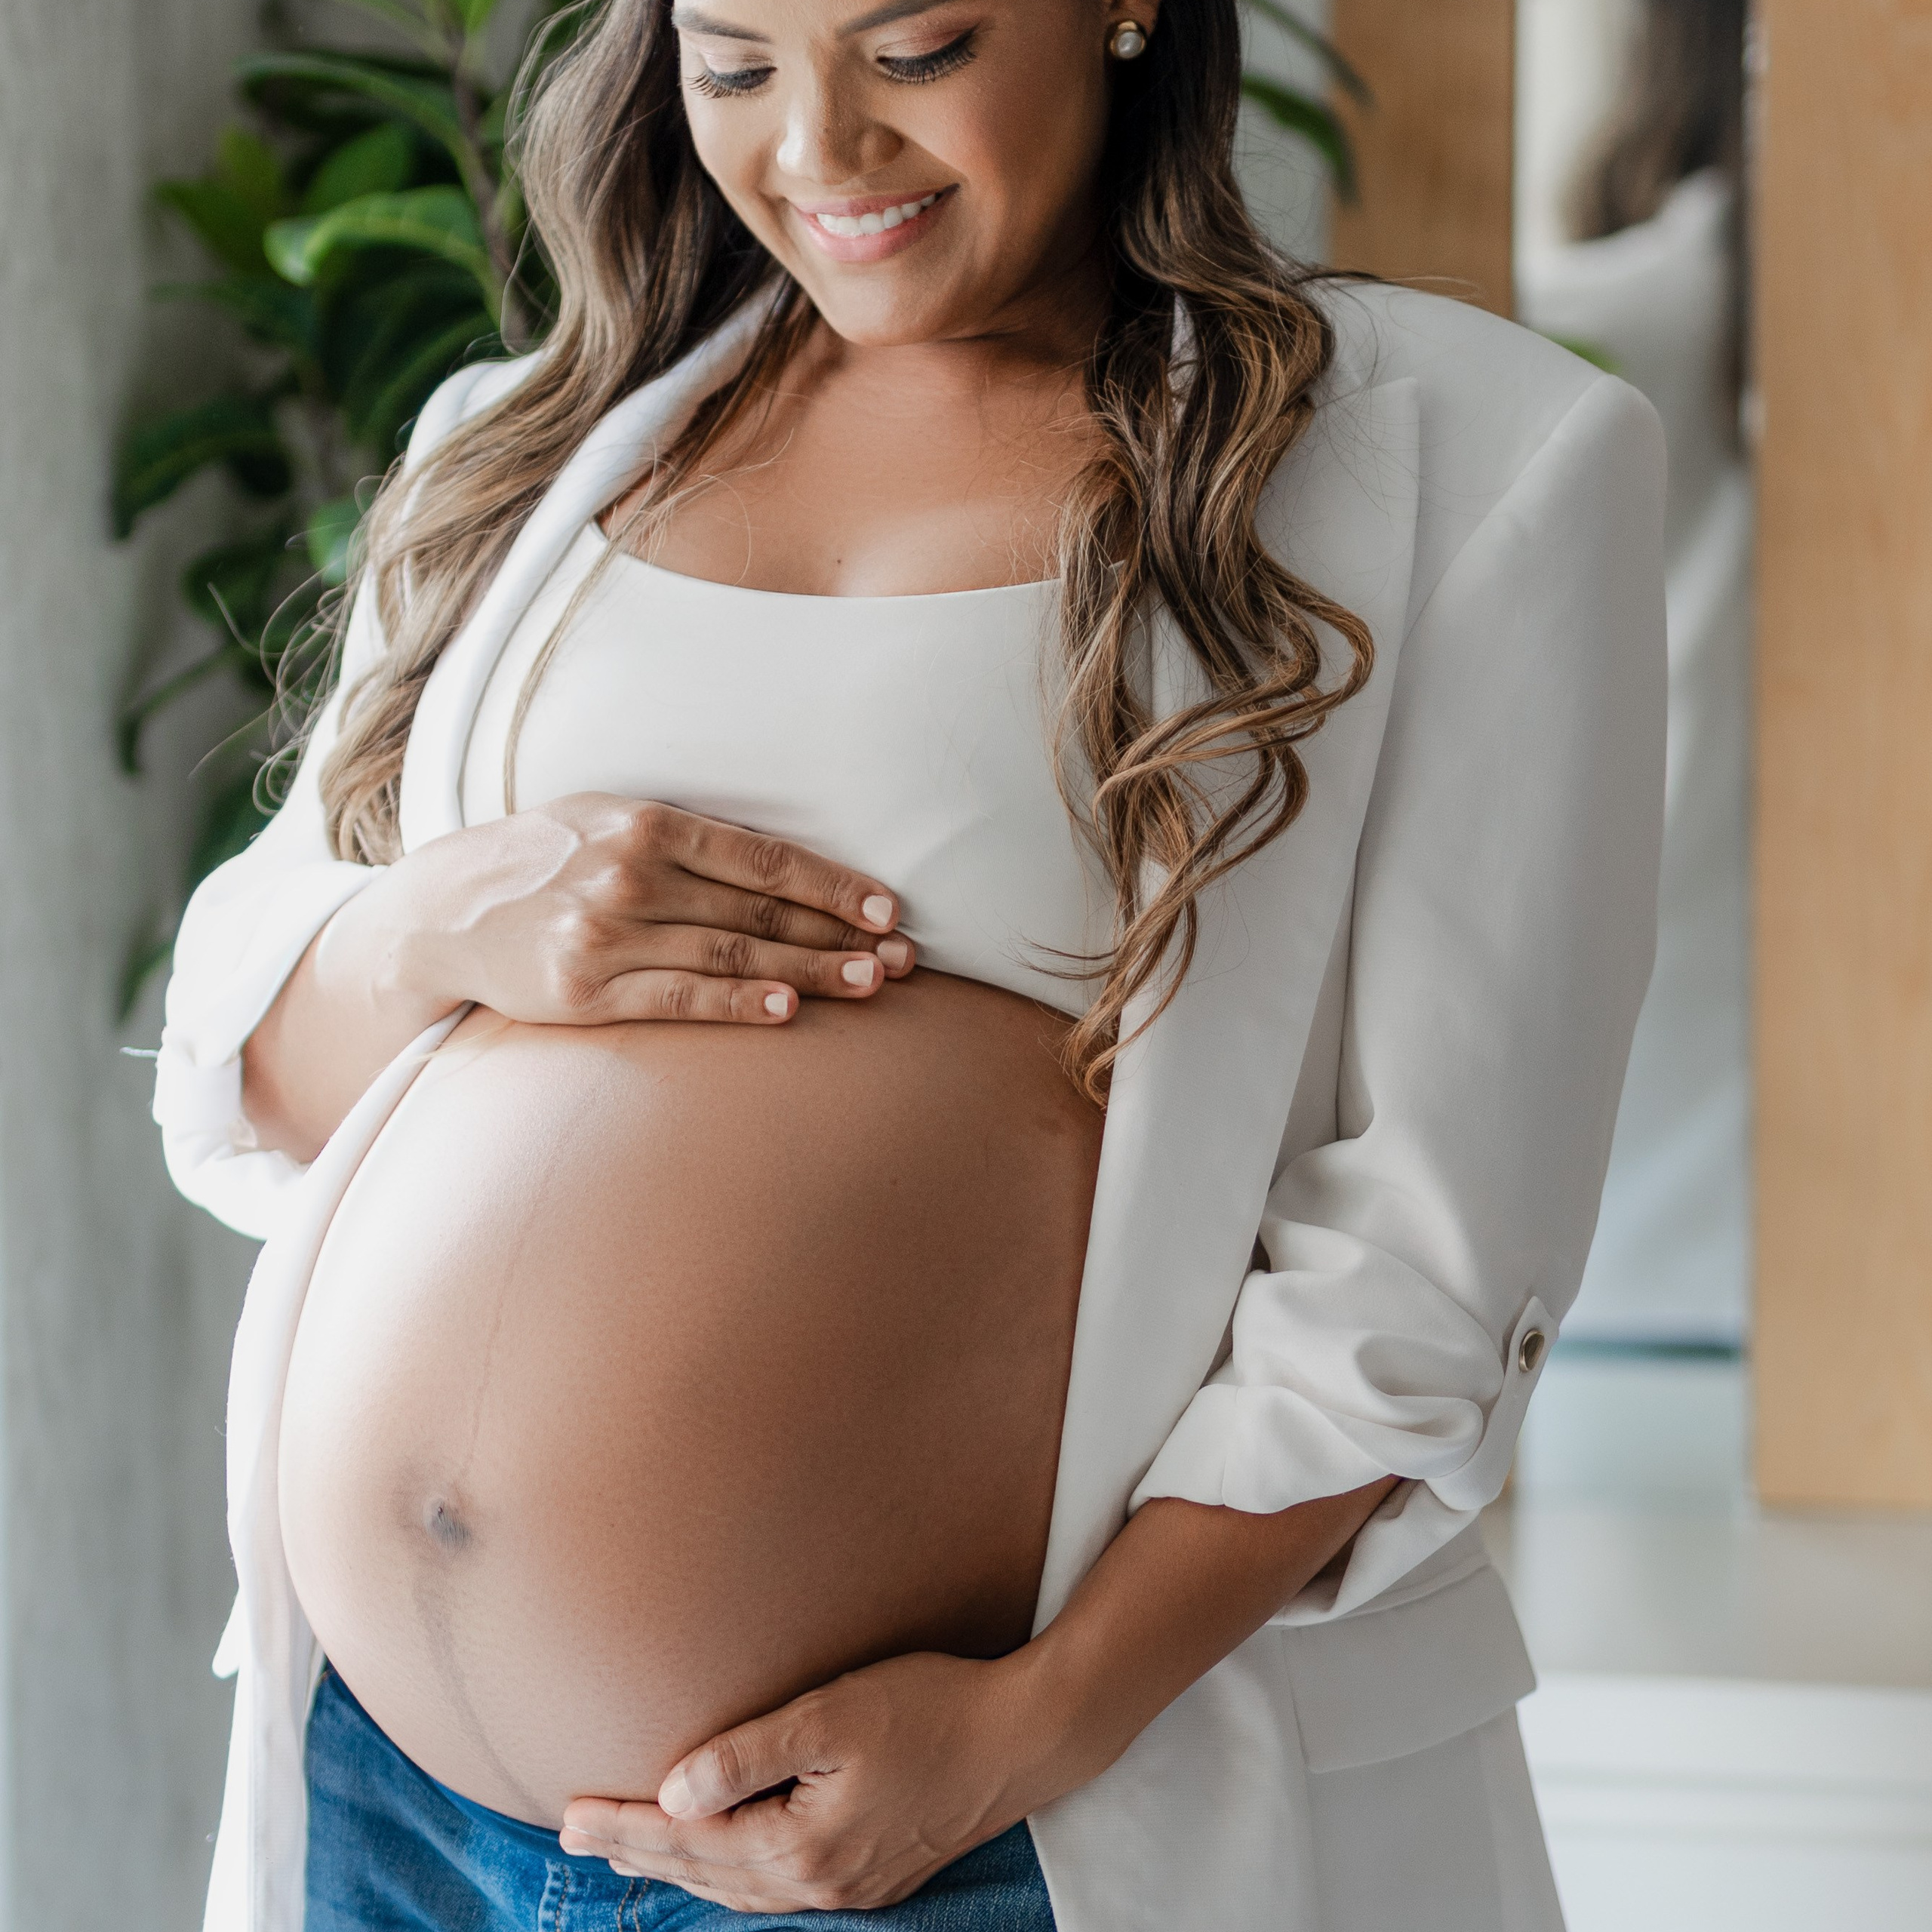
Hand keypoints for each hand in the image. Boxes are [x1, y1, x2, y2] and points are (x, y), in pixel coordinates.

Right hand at [385, 792, 912, 1025]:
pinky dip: (736, 1002)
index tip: (889, 910)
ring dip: (810, 971)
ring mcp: (606, 934)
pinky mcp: (584, 991)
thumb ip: (694, 840)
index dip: (833, 885)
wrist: (449, 910)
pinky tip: (787, 1009)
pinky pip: (677, 997)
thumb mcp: (616, 819)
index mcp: (650, 822)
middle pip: (760, 909)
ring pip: (731, 953)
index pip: (764, 857)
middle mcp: (631, 873)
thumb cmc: (555, 860)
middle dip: (841, 934)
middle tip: (906, 958)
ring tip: (872, 984)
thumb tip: (791, 869)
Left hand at [556, 1652, 1051, 1913]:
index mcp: (800, 1846)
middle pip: (705, 1873)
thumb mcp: (833, 1714)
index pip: (686, 1839)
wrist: (1024, 1739)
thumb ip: (748, 1754)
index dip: (624, 1825)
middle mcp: (819, 1882)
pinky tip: (722, 1861)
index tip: (567, 1814)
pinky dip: (732, 1877)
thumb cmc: (931, 1708)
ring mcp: (850, 1886)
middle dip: (639, 1851)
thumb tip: (673, 1790)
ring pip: (740, 1889)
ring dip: (682, 1868)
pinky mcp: (873, 1875)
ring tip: (634, 1848)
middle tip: (578, 1835)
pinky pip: (778, 1889)